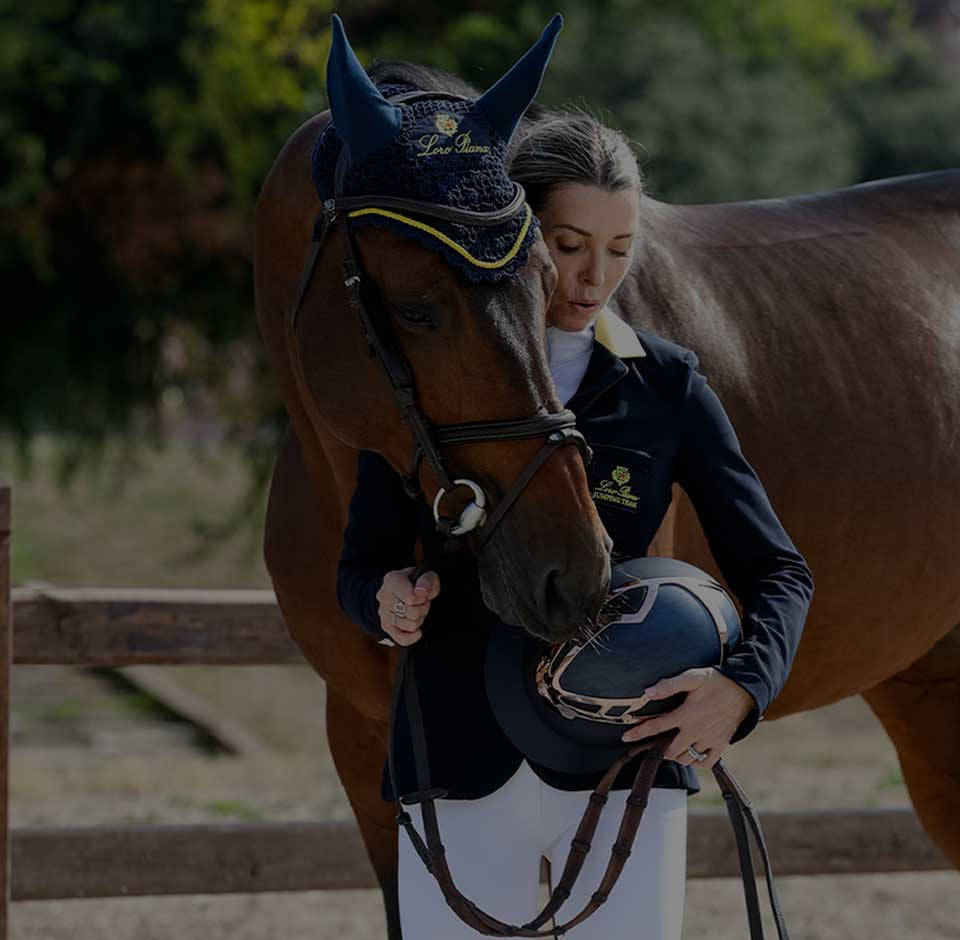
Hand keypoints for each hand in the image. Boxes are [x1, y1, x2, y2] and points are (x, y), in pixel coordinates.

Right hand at [376, 567, 440, 645]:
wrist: (407, 591)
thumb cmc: (419, 583)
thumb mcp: (427, 576)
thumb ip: (427, 580)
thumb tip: (421, 591)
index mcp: (392, 580)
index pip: (411, 598)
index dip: (423, 598)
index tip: (423, 594)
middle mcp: (384, 596)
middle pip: (412, 613)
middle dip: (423, 609)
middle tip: (422, 603)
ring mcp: (383, 612)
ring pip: (410, 626)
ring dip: (419, 619)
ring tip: (417, 610)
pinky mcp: (386, 626)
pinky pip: (402, 639)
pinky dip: (413, 636)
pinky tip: (417, 629)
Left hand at [619, 667, 755, 768]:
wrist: (744, 690)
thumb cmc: (716, 681)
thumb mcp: (692, 677)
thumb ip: (669, 684)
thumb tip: (648, 692)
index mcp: (686, 714)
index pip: (657, 726)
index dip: (639, 732)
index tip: (626, 737)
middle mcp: (696, 730)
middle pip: (670, 749)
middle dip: (659, 748)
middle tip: (655, 744)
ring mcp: (709, 740)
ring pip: (686, 758)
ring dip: (676, 756)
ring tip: (672, 747)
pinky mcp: (721, 745)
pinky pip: (705, 763)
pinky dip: (695, 762)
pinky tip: (690, 753)